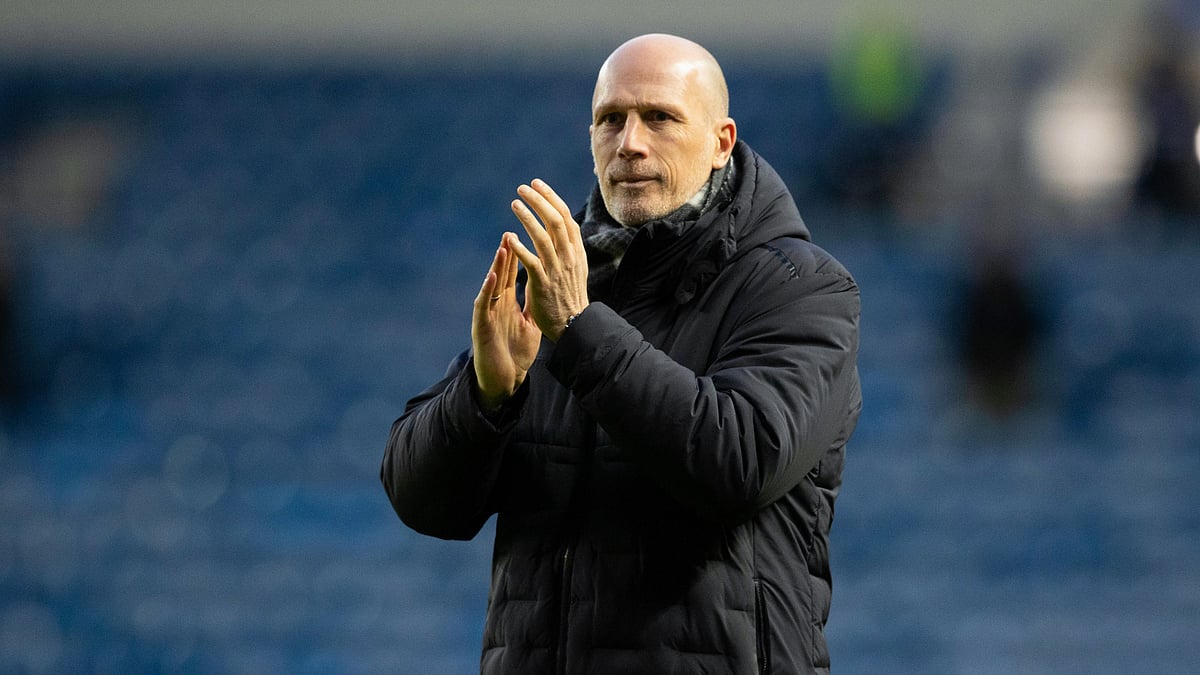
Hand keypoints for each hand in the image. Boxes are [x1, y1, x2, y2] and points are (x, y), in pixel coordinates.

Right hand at [471, 237, 539, 409]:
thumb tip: (543, 287)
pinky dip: (486, 291)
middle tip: (511, 230)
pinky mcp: (482, 327)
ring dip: (496, 267)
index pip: (512, 274)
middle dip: (507, 253)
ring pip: (491, 286)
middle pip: (501, 274)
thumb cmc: (514, 353)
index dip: (518, 256)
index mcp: (507, 303)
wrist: (503, 379)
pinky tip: (491, 277)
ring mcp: (488, 314)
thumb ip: (532, 305)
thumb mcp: (529, 324)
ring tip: (503, 247)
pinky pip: (483, 306)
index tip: (525, 236)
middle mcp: (496, 304)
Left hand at [506, 179, 589, 340]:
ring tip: (514, 204)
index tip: (537, 184)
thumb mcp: (576, 267)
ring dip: (528, 218)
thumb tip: (560, 224)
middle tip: (522, 188)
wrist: (574, 324)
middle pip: (556, 221)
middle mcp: (569, 257)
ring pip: (543, 238)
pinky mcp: (544, 284)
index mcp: (576, 251)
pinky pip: (532, 262)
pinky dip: (521, 248)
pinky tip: (509, 238)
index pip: (565, 217)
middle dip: (539, 201)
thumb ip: (568, 246)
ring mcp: (557, 270)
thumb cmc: (569, 295)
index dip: (551, 198)